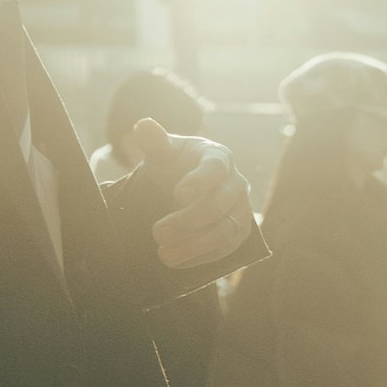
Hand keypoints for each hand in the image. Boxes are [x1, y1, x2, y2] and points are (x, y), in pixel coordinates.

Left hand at [120, 117, 257, 270]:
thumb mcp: (162, 152)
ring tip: (164, 254)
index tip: (177, 195)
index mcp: (219, 156)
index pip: (215, 169)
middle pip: (221, 204)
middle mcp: (237, 182)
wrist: (185, 185)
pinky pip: (227, 248)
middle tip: (157, 233)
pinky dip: (202, 257)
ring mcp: (242, 209)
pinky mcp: (240, 231)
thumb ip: (154, 142)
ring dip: (195, 245)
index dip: (199, 182)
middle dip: (188, 221)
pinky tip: (177, 262)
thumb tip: (143, 125)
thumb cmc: (174, 165)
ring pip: (227, 231)